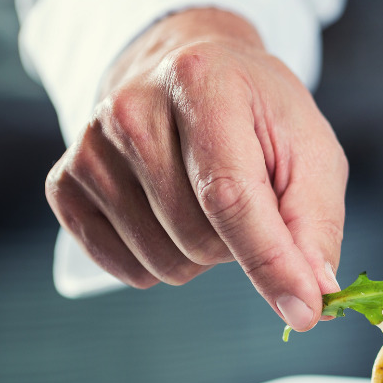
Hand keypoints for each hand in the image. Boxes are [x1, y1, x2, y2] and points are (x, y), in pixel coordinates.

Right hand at [45, 8, 346, 330]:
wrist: (193, 71)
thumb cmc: (259, 114)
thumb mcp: (310, 151)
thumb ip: (315, 224)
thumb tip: (316, 295)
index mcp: (203, 85)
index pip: (230, 197)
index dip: (270, 262)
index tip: (304, 312)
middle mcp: (132, 110)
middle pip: (198, 239)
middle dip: (240, 244)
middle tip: (248, 200)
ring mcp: (90, 147)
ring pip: (162, 261)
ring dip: (202, 255)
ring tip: (208, 202)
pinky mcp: (66, 182)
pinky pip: (122, 267)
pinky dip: (160, 262)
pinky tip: (172, 217)